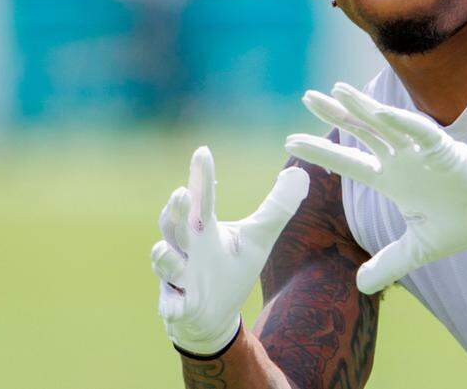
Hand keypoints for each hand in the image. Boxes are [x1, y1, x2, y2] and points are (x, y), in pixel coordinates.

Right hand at [150, 146, 309, 354]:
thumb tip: (300, 173)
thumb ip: (277, 207)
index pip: (202, 199)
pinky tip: (175, 308)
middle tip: (181, 194)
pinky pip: (170, 305)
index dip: (201, 176)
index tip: (203, 151)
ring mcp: (177, 277)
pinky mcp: (176, 306)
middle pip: (175, 226)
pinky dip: (171, 305)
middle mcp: (186, 249)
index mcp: (204, 229)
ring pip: (166, 263)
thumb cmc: (231, 268)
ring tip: (170, 254)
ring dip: (167, 259)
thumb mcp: (259, 237)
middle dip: (176, 212)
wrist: (209, 315)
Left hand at [285, 83, 466, 294]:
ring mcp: (422, 153)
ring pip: (387, 125)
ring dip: (363, 108)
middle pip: (362, 133)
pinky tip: (381, 112)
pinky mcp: (447, 151)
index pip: (349, 162)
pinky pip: (422, 133)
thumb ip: (390, 262)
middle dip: (335, 114)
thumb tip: (359, 285)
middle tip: (307, 97)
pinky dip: (403, 122)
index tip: (290, 142)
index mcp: (393, 180)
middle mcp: (402, 161)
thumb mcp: (420, 248)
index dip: (321, 151)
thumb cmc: (465, 221)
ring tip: (336, 90)